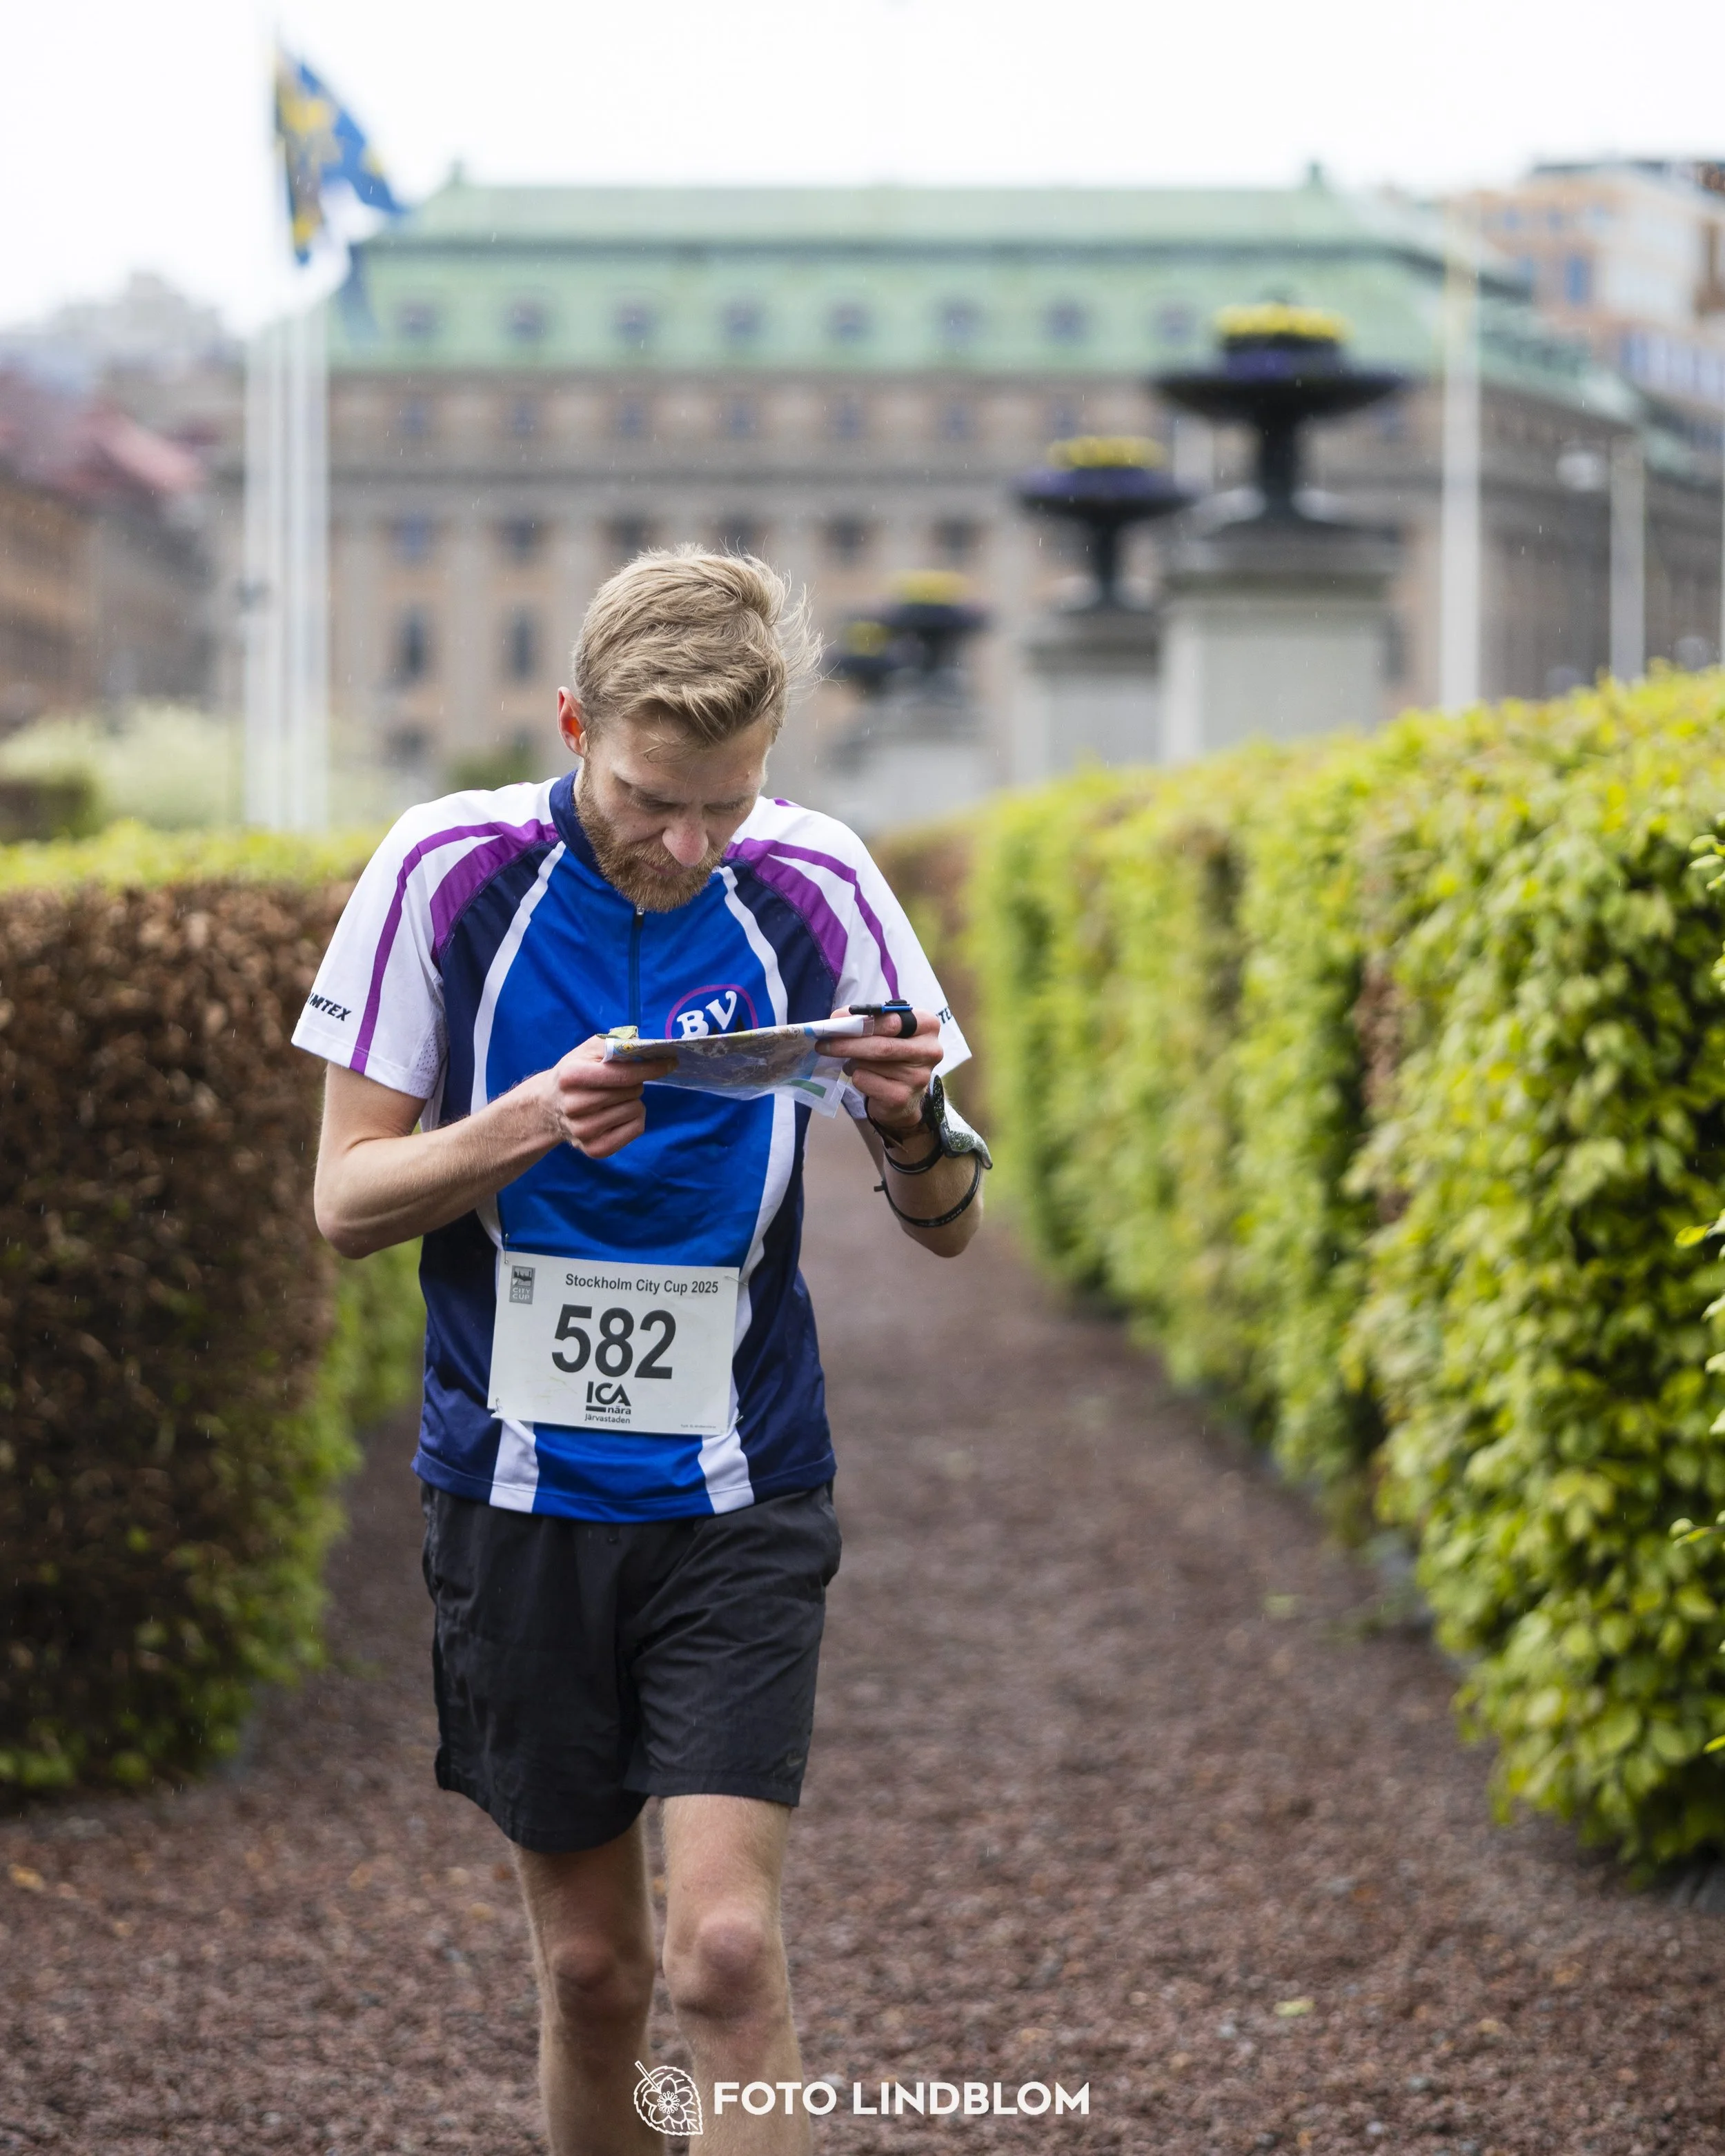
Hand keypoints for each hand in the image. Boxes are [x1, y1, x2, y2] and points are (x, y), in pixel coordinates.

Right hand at [540, 1036, 672, 1160]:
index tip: (670, 1061)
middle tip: (620, 1083)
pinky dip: (635, 1119)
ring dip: (633, 1101)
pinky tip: (617, 1115)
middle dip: (635, 1083)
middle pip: (632, 1091)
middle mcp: (574, 1106)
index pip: (622, 1074)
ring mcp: (583, 1131)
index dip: (651, 1067)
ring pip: (636, 1109)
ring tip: (614, 1100)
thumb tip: (646, 1047)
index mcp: (571, 1077)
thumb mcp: (587, 1050)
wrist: (550, 1107)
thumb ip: (614, 1043)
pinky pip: (636, 1129)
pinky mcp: (595, 1149)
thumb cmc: (576, 1074)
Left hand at [838, 1006, 942, 1134]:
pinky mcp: (902, 1097)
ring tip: (852, 1062)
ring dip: (852, 1061)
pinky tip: (863, 1077)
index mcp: (927, 1026)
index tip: (835, 1021)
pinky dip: (856, 1077)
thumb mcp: (886, 1032)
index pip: (893, 1020)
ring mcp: (918, 1077)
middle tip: (823, 1043)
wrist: (905, 1095)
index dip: (861, 1020)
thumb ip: (866, 1020)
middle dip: (848, 1043)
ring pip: (870, 1064)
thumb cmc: (893, 1055)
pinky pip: (865, 1081)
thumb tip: (837, 1019)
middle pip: (881, 1045)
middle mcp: (929, 1051)